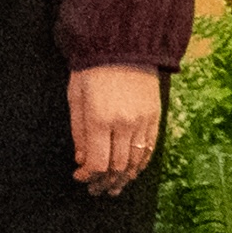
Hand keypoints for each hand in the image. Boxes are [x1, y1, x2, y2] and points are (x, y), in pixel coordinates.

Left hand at [69, 63, 166, 194]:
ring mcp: (143, 121)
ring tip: (114, 187)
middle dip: (106, 182)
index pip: (98, 163)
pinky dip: (141, 164)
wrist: (124, 44)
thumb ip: (78, 132)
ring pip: (136, 161)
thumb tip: (81, 160)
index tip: (80, 178)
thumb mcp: (75, 97)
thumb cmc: (92, 68)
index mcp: (100, 119)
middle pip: (118, 167)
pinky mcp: (156, 116)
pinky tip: (131, 171)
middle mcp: (124, 124)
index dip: (88, 176)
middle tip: (96, 189)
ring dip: (124, 178)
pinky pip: (150, 149)